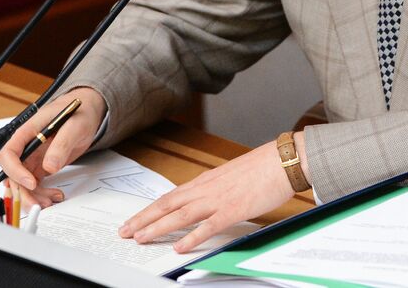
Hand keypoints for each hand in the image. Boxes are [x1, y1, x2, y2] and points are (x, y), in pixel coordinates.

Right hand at [0, 87, 105, 206]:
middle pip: (13, 173)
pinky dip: (42, 193)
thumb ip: (61, 144)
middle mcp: (27, 147)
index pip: (8, 154)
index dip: (15, 170)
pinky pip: (35, 184)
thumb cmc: (79, 112)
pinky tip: (54, 196)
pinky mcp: (41, 166)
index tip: (30, 182)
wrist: (88, 113)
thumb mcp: (74, 125)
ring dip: (33, 195)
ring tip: (51, 201)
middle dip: (22, 191)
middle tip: (37, 204)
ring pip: (23, 182)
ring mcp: (33, 158)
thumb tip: (50, 166)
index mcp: (27, 132)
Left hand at [117, 133, 303, 252]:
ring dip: (158, 227)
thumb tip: (205, 201)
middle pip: (167, 204)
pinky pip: (208, 226)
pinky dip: (192, 237)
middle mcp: (206, 188)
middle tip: (125, 232)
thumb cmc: (262, 167)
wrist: (282, 160)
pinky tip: (180, 247)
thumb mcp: (232, 175)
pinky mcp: (233, 209)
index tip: (134, 219)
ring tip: (140, 239)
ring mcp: (218, 199)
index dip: (150, 209)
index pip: (170, 196)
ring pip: (180, 215)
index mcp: (206, 180)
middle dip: (144, 219)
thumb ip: (215, 188)